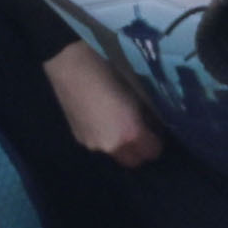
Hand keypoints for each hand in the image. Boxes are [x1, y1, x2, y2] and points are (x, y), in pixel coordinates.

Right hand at [43, 47, 160, 164]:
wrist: (70, 66)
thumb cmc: (109, 71)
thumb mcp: (136, 92)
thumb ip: (146, 114)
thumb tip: (154, 123)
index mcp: (130, 133)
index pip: (152, 152)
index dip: (157, 142)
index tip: (156, 129)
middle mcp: (111, 146)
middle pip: (133, 161)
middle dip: (140, 150)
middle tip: (142, 132)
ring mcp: (92, 144)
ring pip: (115, 154)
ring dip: (121, 145)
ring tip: (120, 123)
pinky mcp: (78, 138)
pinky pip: (99, 145)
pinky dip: (105, 138)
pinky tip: (103, 118)